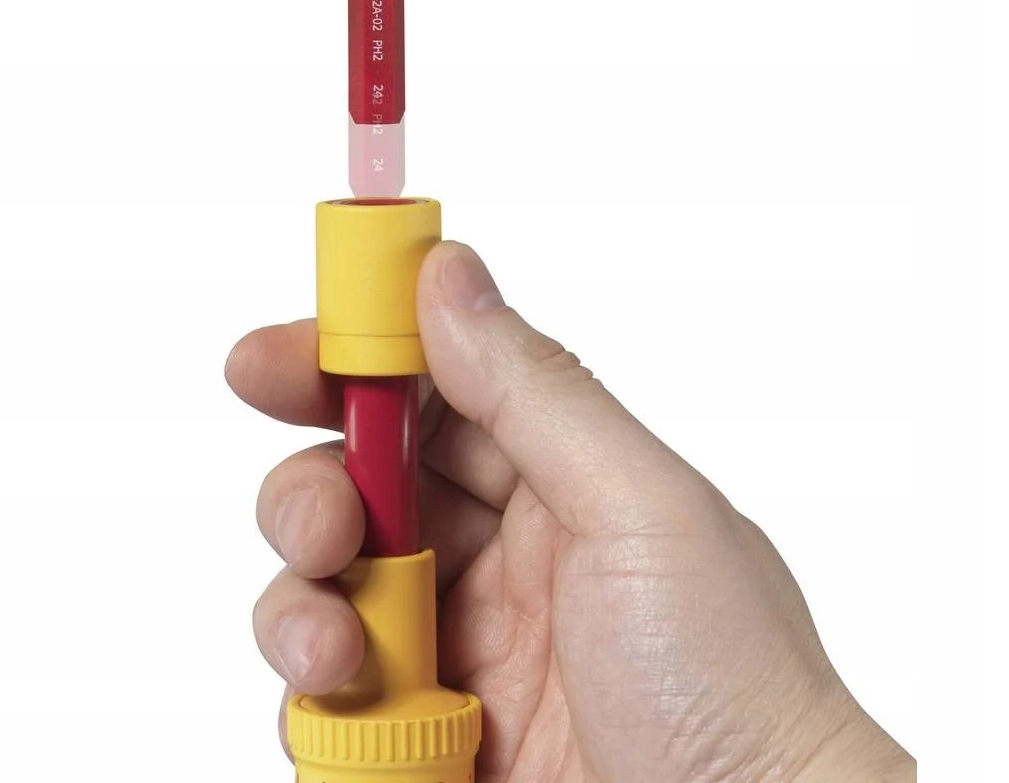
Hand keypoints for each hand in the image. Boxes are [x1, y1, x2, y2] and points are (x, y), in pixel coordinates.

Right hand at [227, 243, 913, 782]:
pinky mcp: (424, 741)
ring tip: (340, 647)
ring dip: (301, 601)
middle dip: (311, 487)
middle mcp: (500, 553)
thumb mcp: (643, 511)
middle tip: (321, 522)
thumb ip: (533, 391)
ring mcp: (460, 649)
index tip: (271, 359)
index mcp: (558, 479)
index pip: (431, 388)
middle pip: (359, 482)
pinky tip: (356, 709)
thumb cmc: (738, 693)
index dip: (346, 362)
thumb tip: (447, 272)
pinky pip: (325, 698)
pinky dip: (314, 699)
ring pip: (326, 585)